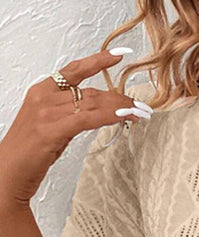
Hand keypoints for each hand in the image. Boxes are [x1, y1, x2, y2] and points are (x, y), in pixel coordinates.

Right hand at [0, 49, 152, 209]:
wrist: (9, 173)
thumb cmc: (28, 154)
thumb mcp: (49, 126)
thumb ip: (69, 116)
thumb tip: (94, 114)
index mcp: (42, 91)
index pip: (74, 69)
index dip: (98, 61)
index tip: (118, 55)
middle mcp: (44, 97)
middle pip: (90, 90)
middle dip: (120, 98)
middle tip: (140, 105)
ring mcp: (47, 112)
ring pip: (92, 103)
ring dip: (121, 108)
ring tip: (140, 113)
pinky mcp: (52, 130)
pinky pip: (87, 118)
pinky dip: (108, 116)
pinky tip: (124, 116)